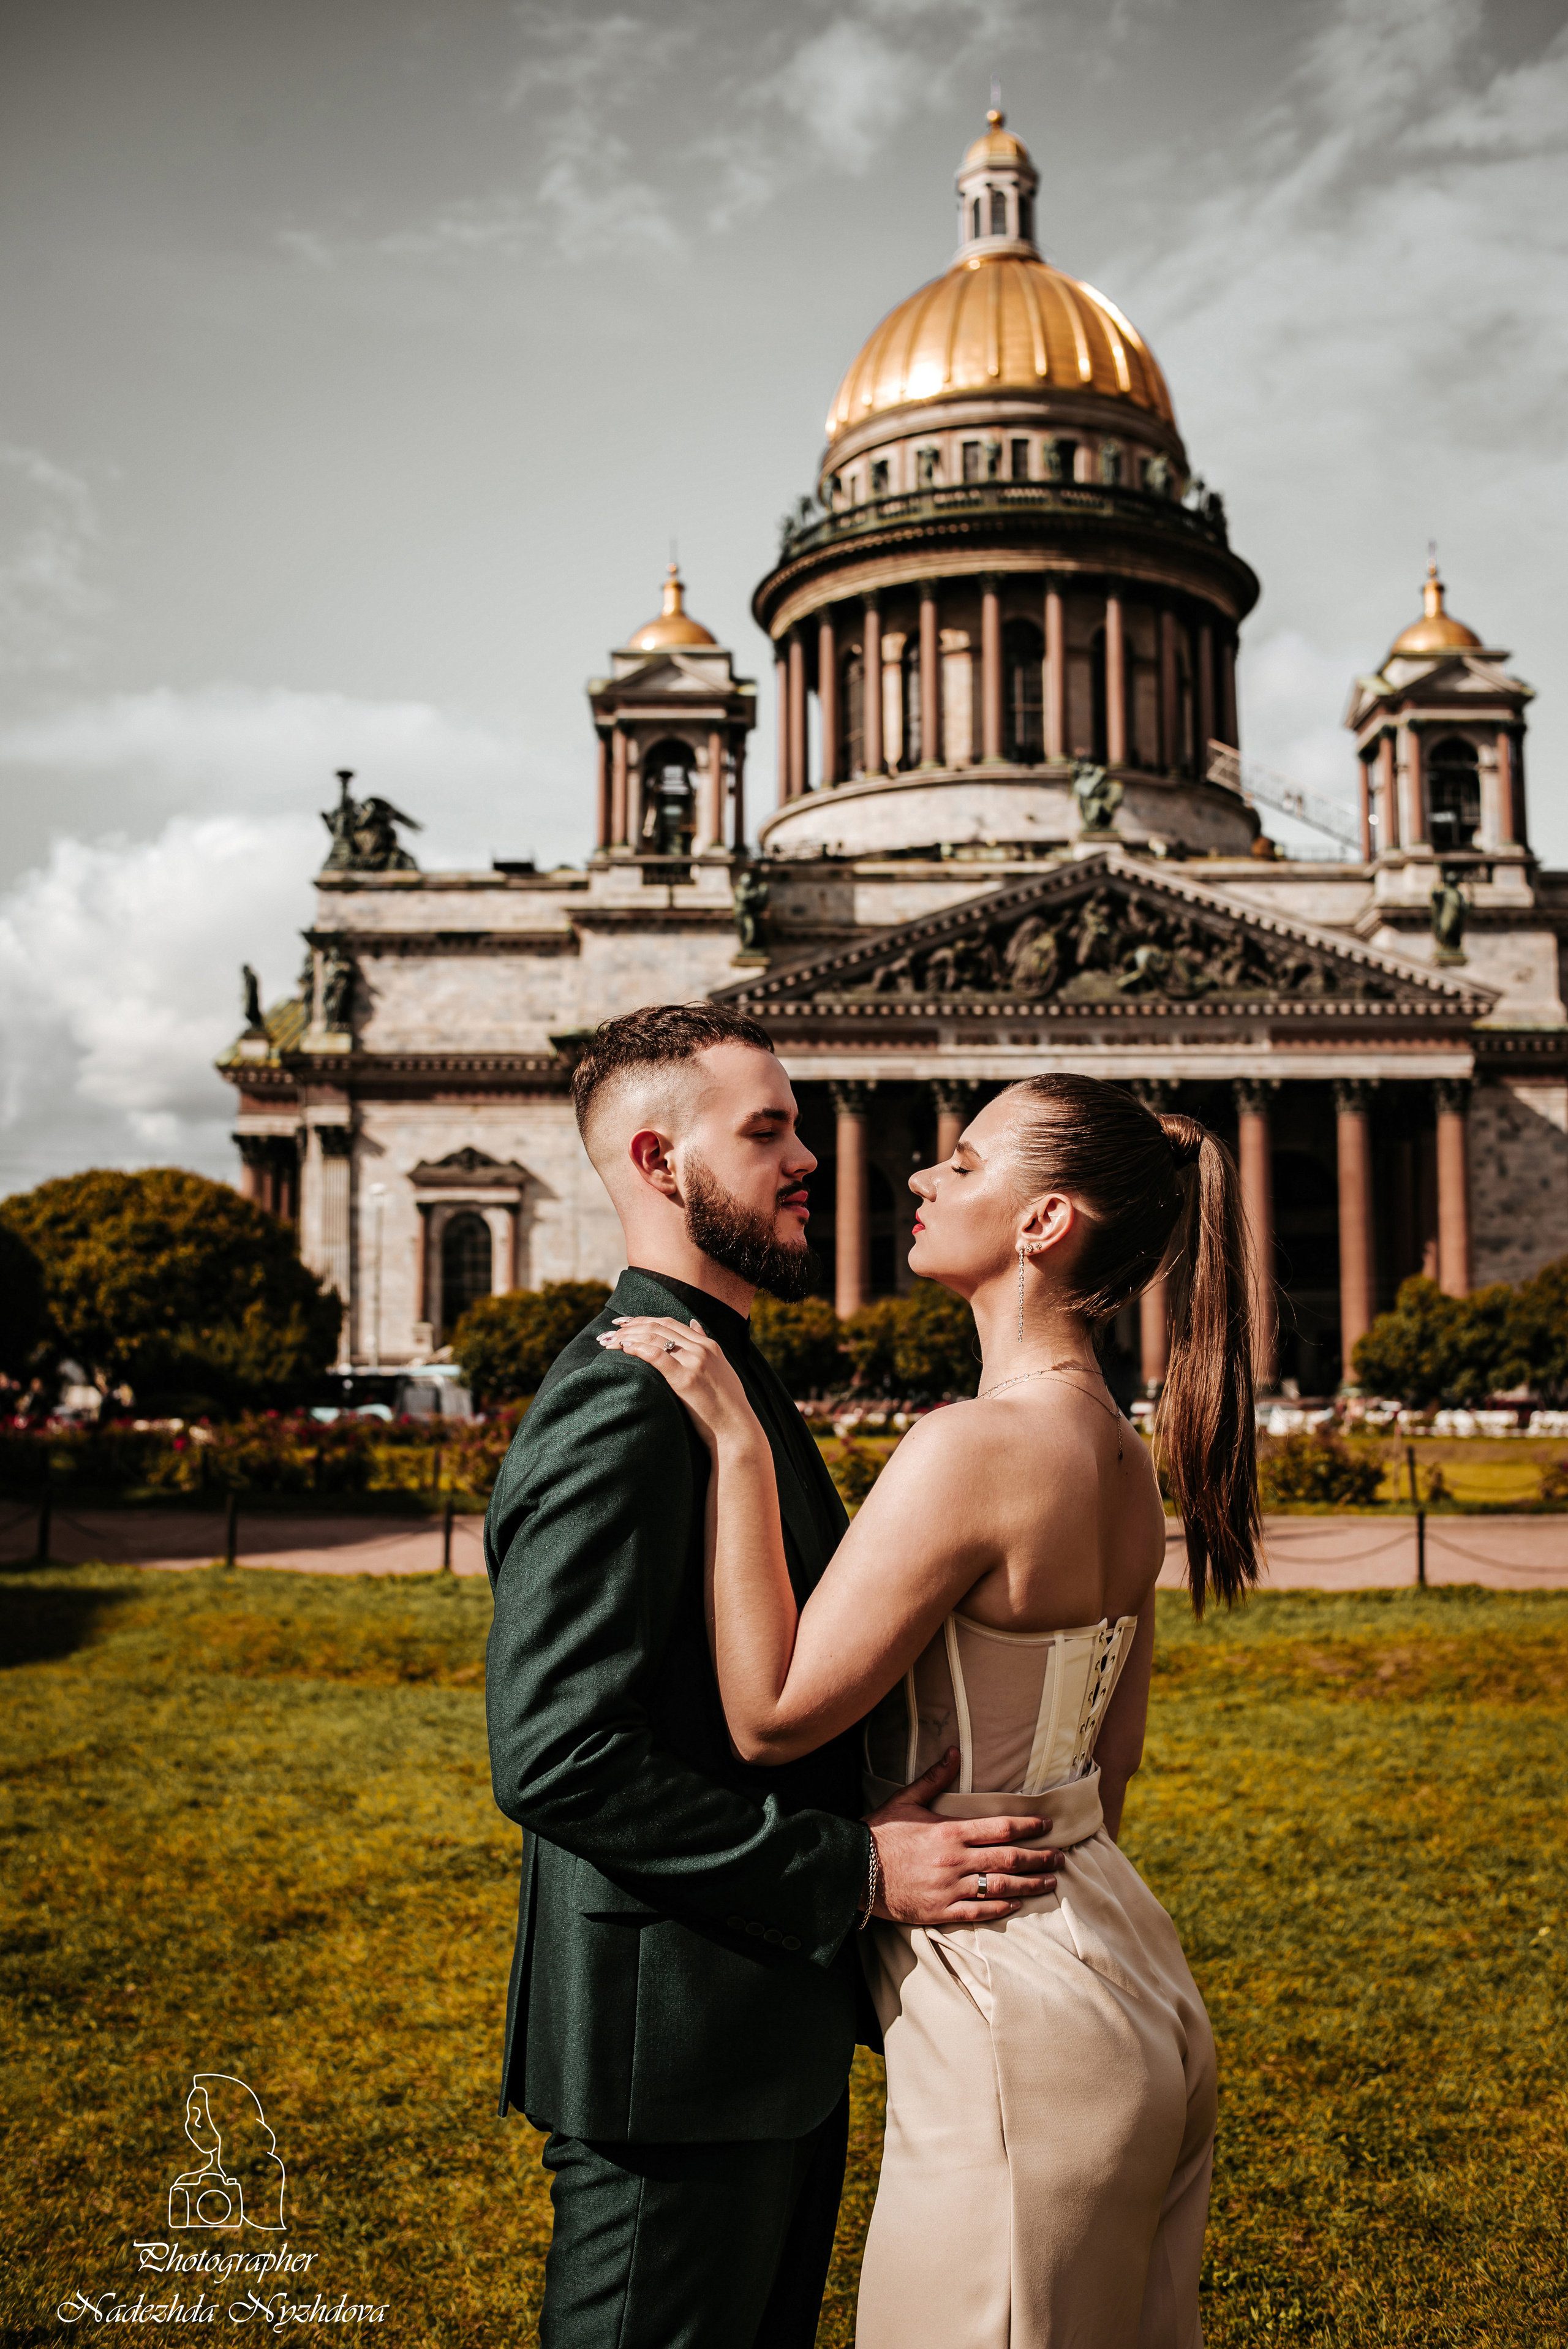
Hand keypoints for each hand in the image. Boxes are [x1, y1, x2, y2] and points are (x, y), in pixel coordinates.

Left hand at [597, 1316, 757, 1455]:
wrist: (735, 1431)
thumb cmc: (726, 1406)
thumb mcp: (721, 1368)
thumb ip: (706, 1345)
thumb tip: (694, 1324)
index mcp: (709, 1346)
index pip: (670, 1323)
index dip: (645, 1319)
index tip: (625, 1322)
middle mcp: (702, 1349)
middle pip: (659, 1327)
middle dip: (631, 1326)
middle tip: (610, 1331)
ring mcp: (695, 1363)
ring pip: (654, 1338)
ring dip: (628, 1337)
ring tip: (608, 1341)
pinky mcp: (686, 1379)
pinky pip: (656, 1356)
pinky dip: (637, 1348)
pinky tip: (623, 1349)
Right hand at [866, 1749, 1062, 1925]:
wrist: (852, 1870)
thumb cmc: (880, 1832)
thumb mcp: (906, 1799)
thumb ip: (934, 1778)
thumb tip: (955, 1751)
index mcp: (950, 1831)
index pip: (1001, 1828)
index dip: (1029, 1827)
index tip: (1048, 1827)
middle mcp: (955, 1860)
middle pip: (1009, 1859)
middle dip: (1039, 1858)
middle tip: (1060, 1858)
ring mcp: (949, 1888)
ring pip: (1000, 1888)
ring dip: (1029, 1885)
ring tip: (1050, 1883)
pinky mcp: (940, 1911)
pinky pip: (979, 1911)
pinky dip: (1001, 1909)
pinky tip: (1017, 1905)